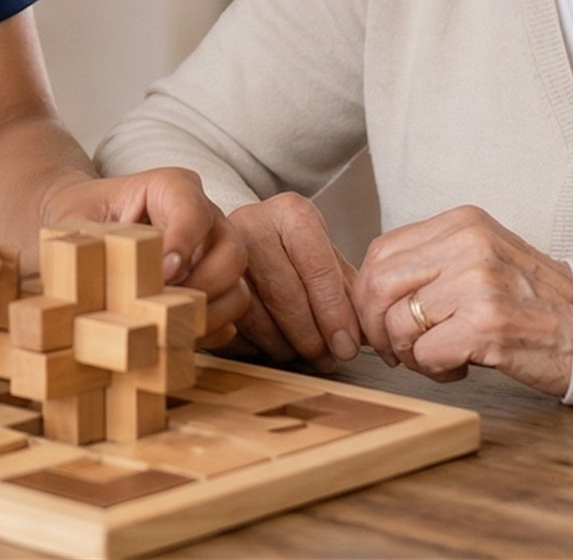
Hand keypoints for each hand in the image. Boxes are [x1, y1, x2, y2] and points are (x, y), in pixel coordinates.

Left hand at [40, 167, 251, 346]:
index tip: (165, 274)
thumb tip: (100, 269)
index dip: (184, 243)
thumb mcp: (75, 221)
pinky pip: (230, 312)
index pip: (194, 211)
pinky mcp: (216, 284)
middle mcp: (206, 218)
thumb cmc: (82, 217)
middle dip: (204, 287)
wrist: (87, 227)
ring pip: (238, 287)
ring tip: (170, 327)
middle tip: (167, 307)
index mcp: (174, 188)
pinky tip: (178, 336)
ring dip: (209, 315)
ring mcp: (215, 252)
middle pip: (232, 251)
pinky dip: (211, 330)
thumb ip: (87, 239)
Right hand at [224, 192, 361, 369]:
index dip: (334, 313)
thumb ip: (347, 292)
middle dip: (311, 336)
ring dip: (283, 345)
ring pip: (255, 314)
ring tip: (302, 355)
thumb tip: (371, 334)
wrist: (243, 236)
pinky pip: (229, 323)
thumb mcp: (324, 258)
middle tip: (327, 359)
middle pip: (285, 293)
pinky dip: (254, 344)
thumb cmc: (291, 252)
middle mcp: (252, 223)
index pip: (317, 268)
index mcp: (291, 213)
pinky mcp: (201, 279)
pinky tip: (272, 347)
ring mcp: (219, 251)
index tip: (348, 345)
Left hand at [350, 206, 572, 394]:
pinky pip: (425, 354)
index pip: (381, 252)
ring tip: (440, 359)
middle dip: (376, 327)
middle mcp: (468, 245)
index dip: (368, 295)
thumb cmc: (534, 302)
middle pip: (379, 285)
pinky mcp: (487, 325)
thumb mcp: (483, 258)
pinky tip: (462, 367)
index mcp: (462, 223)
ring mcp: (478, 283)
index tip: (380, 321)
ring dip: (409, 355)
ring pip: (398, 324)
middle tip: (396, 350)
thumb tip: (370, 290)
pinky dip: (436, 370)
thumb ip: (433, 261)